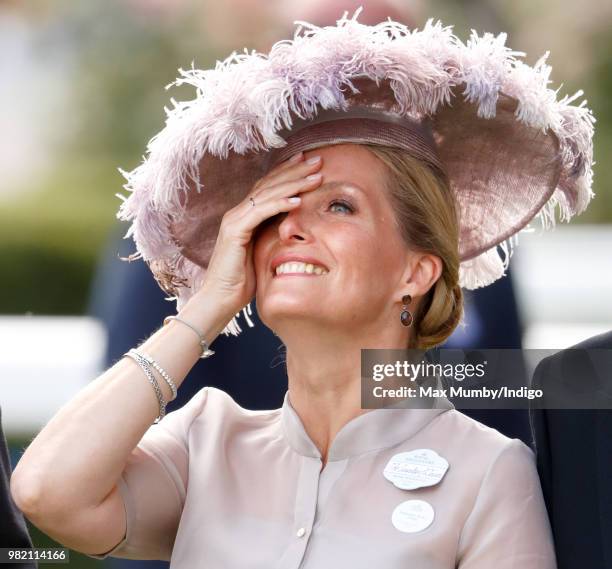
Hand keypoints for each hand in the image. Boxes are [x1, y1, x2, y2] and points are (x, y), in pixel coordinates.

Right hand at [196, 151, 322, 313]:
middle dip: (295, 171)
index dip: (289, 173)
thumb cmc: (243, 281)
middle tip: (318, 160)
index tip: (309, 164)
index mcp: (245, 216)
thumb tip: (295, 228)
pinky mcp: (234, 231)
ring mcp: (234, 220)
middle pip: (270, 184)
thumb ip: (274, 236)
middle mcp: (238, 213)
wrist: (220, 298)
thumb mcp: (264, 252)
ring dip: (294, 183)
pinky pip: (260, 213)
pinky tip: (298, 200)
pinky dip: (279, 204)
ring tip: (316, 176)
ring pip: (268, 194)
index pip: (269, 187)